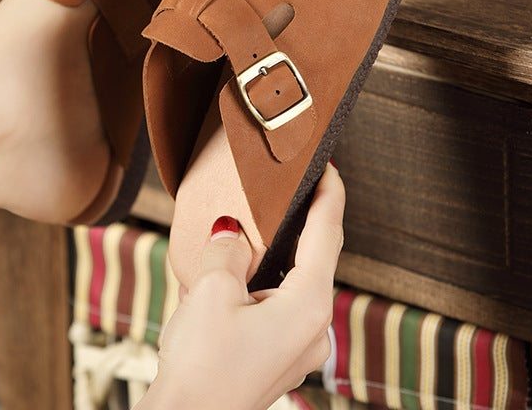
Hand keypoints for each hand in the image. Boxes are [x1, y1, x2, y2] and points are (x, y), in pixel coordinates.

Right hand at [137, 163, 344, 409]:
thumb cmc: (202, 365)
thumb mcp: (211, 290)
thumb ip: (228, 250)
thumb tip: (231, 233)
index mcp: (308, 305)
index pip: (327, 234)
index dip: (329, 194)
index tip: (328, 165)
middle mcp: (314, 328)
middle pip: (316, 259)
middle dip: (302, 223)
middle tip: (290, 188)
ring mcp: (298, 348)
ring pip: (294, 284)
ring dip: (276, 256)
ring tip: (254, 228)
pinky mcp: (279, 358)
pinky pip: (279, 307)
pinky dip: (263, 284)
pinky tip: (235, 276)